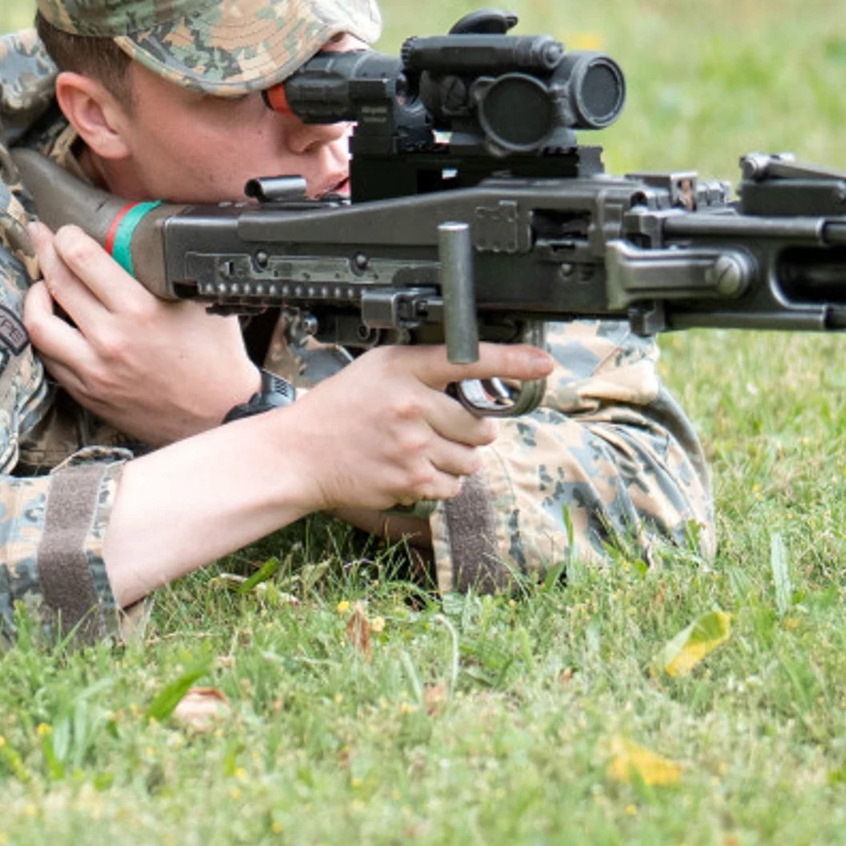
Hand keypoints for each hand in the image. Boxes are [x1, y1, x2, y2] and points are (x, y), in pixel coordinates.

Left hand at [22, 221, 260, 444]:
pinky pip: (49, 358)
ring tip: (43, 285)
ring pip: (37, 325)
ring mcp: (94, 370)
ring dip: (34, 298)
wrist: (221, 413)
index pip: (82, 259)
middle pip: (55, 284)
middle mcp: (111, 340)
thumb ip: (167, 271)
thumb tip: (142, 239)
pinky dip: (46, 335)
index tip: (65, 230)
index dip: (66, 236)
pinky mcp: (88, 393)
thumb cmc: (216, 356)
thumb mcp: (199, 301)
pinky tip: (55, 323)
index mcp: (140, 311)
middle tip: (42, 237)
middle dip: (44, 251)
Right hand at [268, 342, 555, 511]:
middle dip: (472, 430)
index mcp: (405, 368)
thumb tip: (478, 376)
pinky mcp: (411, 480)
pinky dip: (443, 481)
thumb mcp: (380, 368)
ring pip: (471, 459)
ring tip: (423, 449)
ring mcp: (413, 446)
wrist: (301, 453)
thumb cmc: (341, 408)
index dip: (514, 361)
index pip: (470, 359)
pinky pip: (454, 485)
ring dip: (458, 458)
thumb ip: (427, 367)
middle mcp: (412, 405)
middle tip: (443, 427)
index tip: (544, 365)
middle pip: (481, 424)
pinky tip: (415, 468)